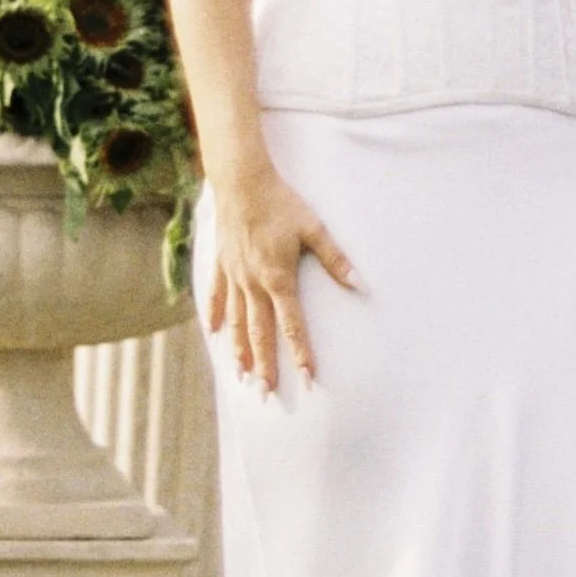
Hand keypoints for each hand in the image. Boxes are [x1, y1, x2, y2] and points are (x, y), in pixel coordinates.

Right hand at [204, 158, 360, 393]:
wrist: (241, 182)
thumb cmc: (281, 203)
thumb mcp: (314, 228)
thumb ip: (336, 259)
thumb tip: (361, 284)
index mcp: (278, 278)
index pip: (293, 325)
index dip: (301, 354)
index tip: (308, 379)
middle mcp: (253, 283)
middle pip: (260, 333)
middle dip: (265, 366)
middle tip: (266, 394)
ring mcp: (234, 275)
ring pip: (236, 321)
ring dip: (239, 350)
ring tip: (240, 376)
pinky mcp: (221, 264)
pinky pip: (217, 295)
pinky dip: (216, 315)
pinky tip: (214, 333)